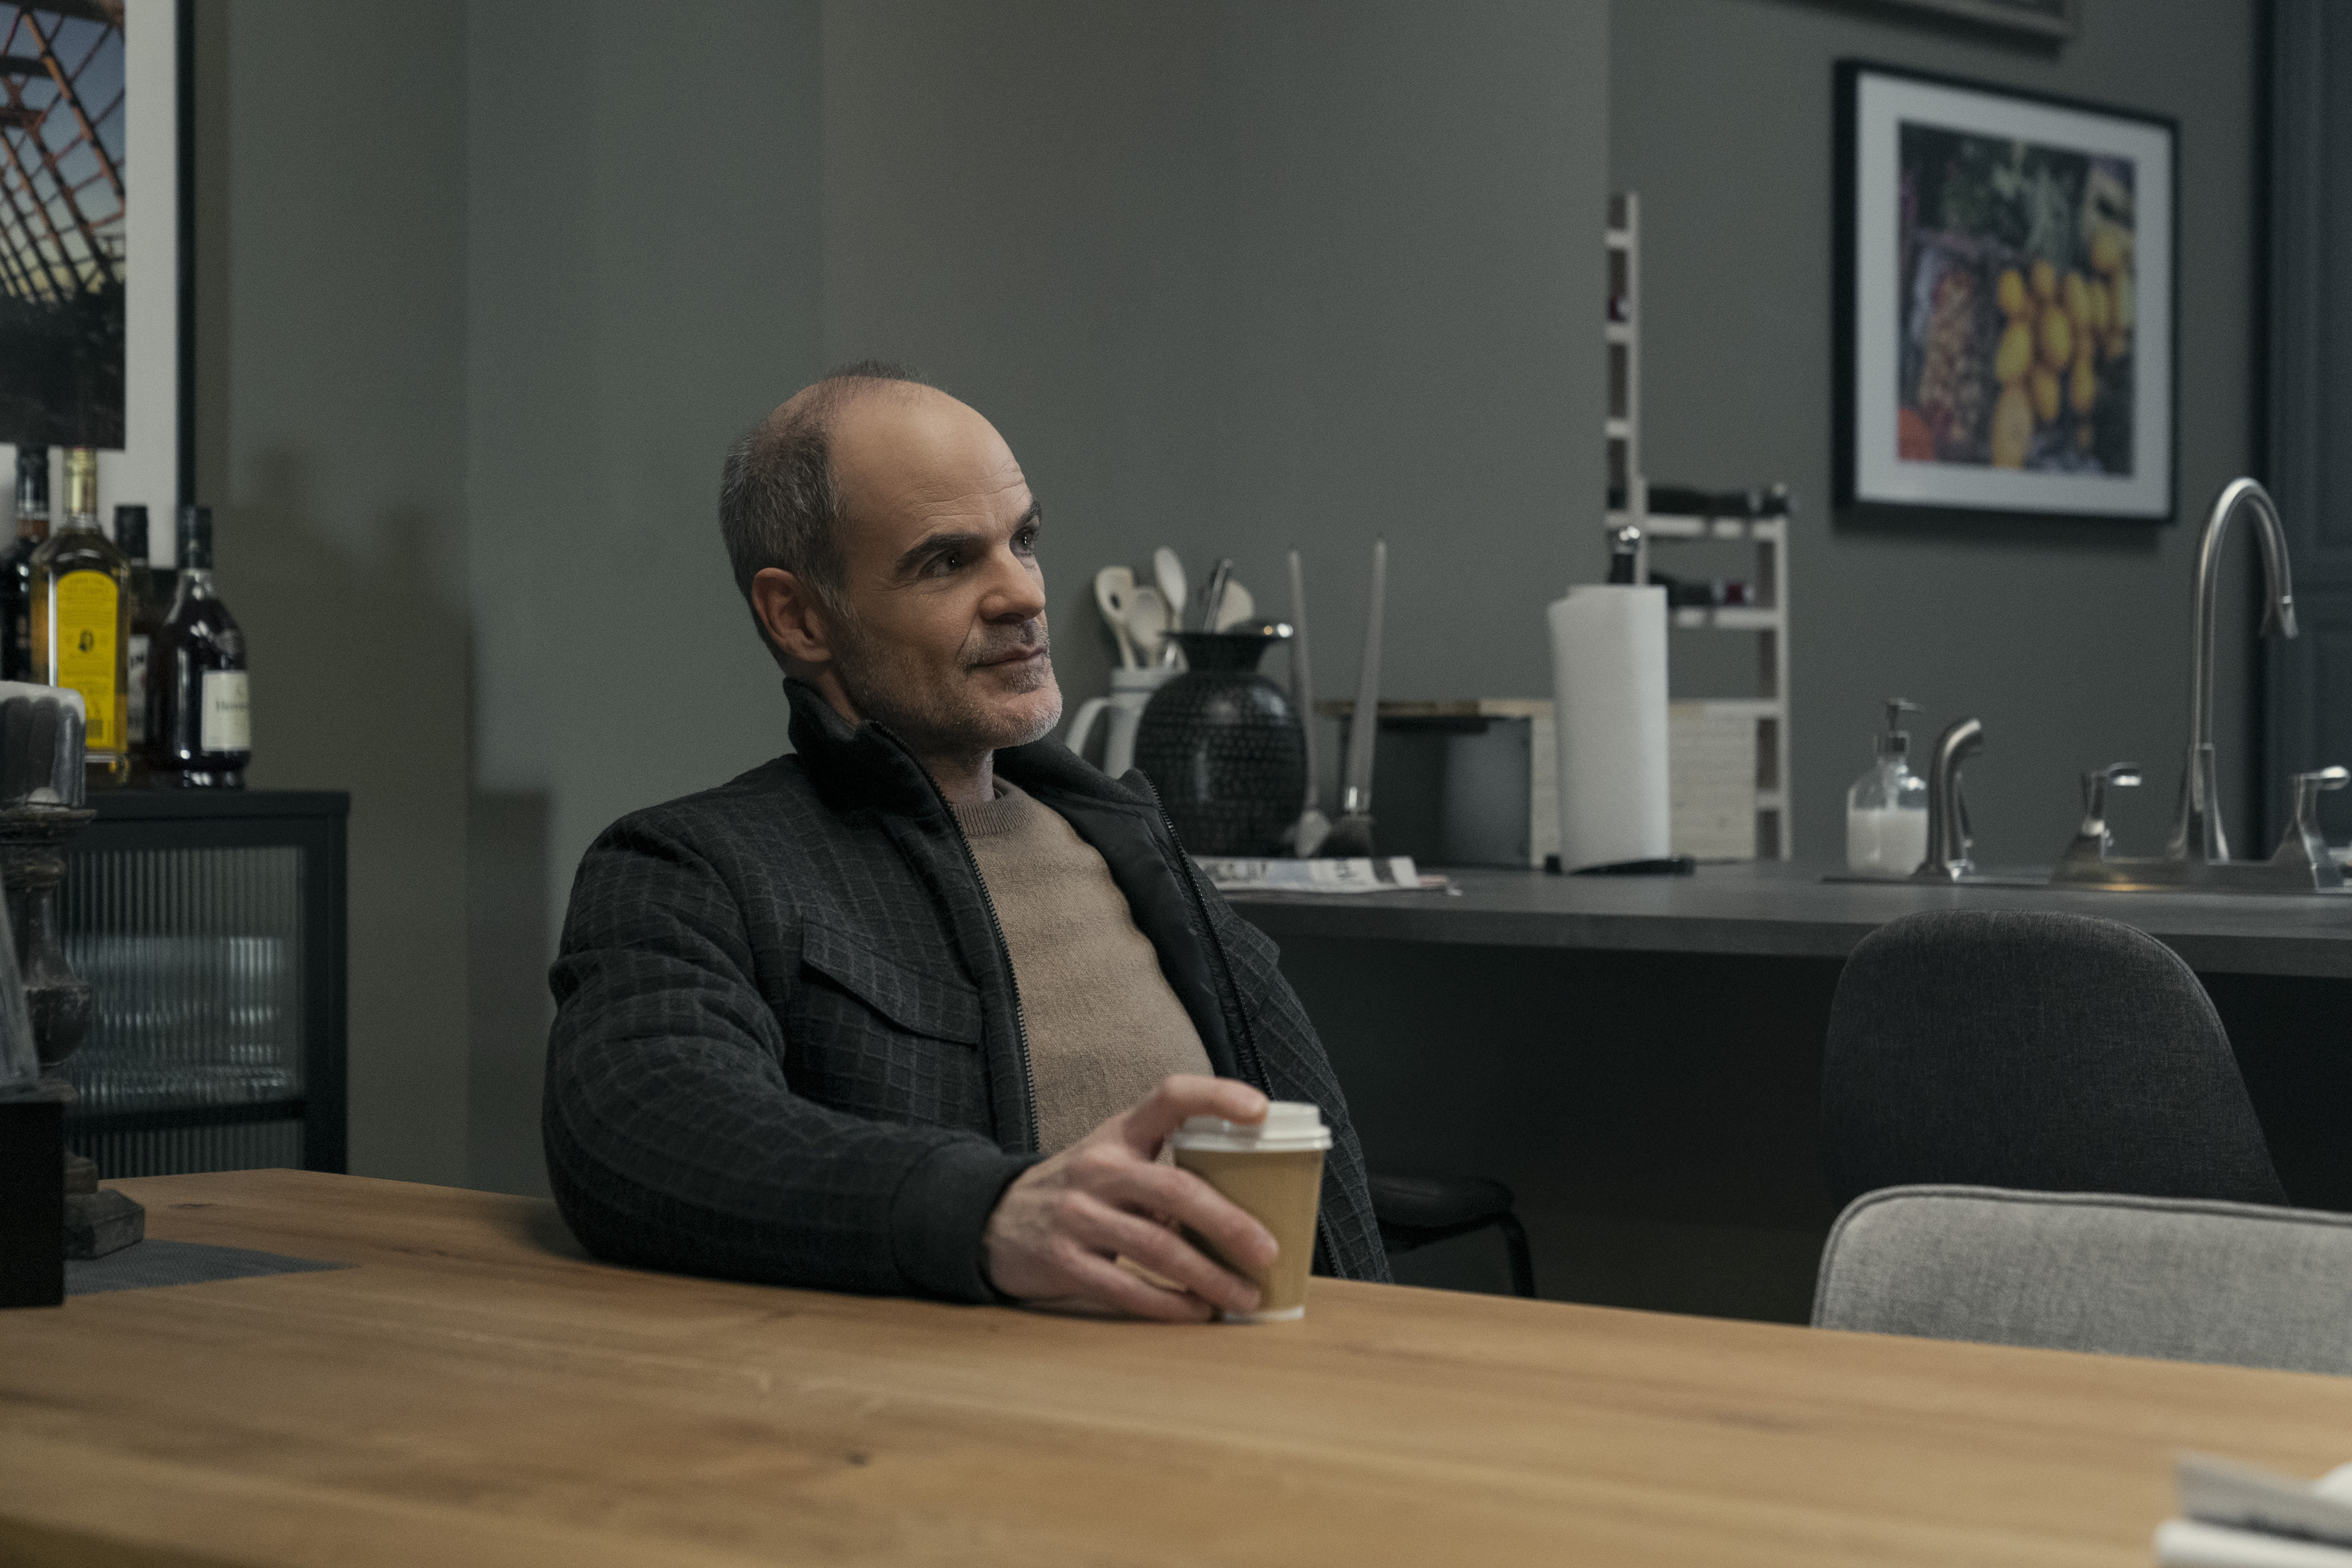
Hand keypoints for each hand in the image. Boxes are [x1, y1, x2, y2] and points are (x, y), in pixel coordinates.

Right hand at [982, 1075, 1276, 1320]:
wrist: (993, 1221)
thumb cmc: (1079, 1190)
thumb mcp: (1113, 1160)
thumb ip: (1166, 1172)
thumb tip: (1248, 1211)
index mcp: (1119, 1133)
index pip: (1170, 1097)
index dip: (1216, 1097)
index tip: (1260, 1111)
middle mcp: (1099, 1168)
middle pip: (1176, 1189)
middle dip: (1229, 1224)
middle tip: (1268, 1252)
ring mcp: (1078, 1214)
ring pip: (1157, 1246)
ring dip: (1209, 1276)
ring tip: (1244, 1295)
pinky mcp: (1063, 1260)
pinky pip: (1127, 1287)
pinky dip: (1169, 1305)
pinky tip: (1197, 1311)